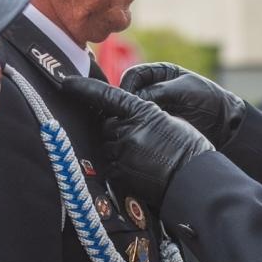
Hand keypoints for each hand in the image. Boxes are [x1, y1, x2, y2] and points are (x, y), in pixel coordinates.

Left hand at [60, 76, 213, 206]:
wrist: (194, 179)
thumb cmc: (189, 148)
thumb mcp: (168, 120)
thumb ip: (143, 116)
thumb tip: (126, 121)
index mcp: (141, 111)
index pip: (105, 96)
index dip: (83, 88)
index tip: (66, 82)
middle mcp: (127, 130)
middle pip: (106, 125)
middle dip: (116, 130)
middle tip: (139, 141)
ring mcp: (122, 152)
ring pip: (107, 146)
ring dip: (119, 149)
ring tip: (144, 158)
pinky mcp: (119, 173)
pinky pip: (111, 165)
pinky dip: (121, 166)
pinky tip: (140, 170)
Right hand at [120, 63, 247, 148]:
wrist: (224, 123)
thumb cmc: (208, 99)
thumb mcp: (184, 89)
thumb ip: (159, 91)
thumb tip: (134, 99)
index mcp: (159, 74)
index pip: (134, 75)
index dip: (128, 85)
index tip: (127, 97)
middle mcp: (152, 90)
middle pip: (128, 93)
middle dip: (126, 103)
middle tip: (127, 114)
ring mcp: (153, 108)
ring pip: (132, 111)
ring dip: (130, 117)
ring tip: (133, 125)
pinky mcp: (155, 125)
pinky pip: (140, 125)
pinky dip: (137, 129)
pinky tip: (138, 134)